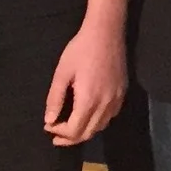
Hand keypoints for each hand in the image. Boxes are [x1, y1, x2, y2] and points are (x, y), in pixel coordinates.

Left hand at [44, 24, 127, 143]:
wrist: (106, 32)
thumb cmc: (80, 50)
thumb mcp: (62, 73)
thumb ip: (55, 99)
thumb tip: (50, 120)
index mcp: (88, 100)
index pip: (74, 130)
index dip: (59, 132)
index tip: (48, 126)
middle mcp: (105, 104)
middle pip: (88, 133)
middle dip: (70, 138)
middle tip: (56, 136)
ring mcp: (116, 99)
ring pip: (100, 127)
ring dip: (84, 132)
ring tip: (70, 129)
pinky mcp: (122, 92)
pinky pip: (110, 116)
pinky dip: (97, 122)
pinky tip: (88, 115)